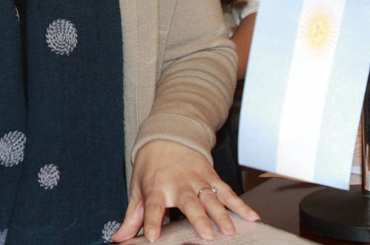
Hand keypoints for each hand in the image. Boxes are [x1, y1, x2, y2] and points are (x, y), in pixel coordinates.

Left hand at [111, 140, 259, 242]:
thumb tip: (118, 238)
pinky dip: (240, 204)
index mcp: (157, 187)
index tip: (152, 236)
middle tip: (206, 235)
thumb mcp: (137, 188)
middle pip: (189, 203)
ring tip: (230, 231)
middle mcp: (179, 183)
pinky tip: (251, 217)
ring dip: (222, 215)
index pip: (153, 206)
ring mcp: (198, 180)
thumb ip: (132, 216)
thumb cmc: (151, 166)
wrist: (168, 136)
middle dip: (199, 219)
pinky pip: (228, 192)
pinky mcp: (212, 177)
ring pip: (212, 198)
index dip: (152, 221)